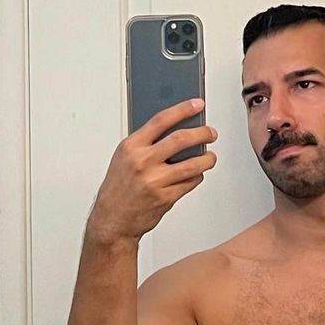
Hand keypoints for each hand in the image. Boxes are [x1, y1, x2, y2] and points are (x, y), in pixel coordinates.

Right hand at [87, 98, 217, 242]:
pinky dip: (196, 177)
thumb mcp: (124, 158)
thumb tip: (175, 129)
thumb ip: (146, 143)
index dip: (182, 109)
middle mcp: (143, 162)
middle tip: (211, 133)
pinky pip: (190, 183)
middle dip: (203, 133)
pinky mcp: (165, 198)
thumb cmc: (118, 189)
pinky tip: (195, 174)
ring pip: (192, 164)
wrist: (113, 220)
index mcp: (131, 147)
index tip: (197, 104)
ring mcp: (155, 181)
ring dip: (207, 159)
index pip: (160, 120)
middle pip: (181, 139)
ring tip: (210, 157)